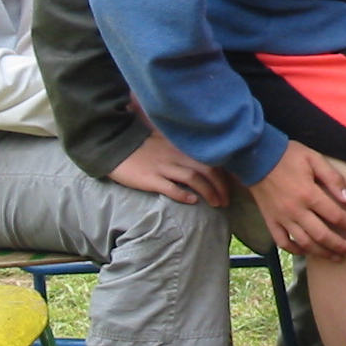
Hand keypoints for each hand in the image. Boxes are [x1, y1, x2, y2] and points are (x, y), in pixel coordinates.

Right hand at [109, 132, 230, 206]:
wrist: (115, 144)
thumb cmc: (143, 145)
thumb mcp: (167, 142)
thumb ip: (184, 150)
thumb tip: (203, 161)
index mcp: (182, 147)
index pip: (211, 158)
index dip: (224, 173)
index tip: (230, 186)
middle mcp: (177, 156)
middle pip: (208, 169)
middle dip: (221, 186)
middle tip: (226, 200)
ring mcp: (164, 167)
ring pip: (194, 179)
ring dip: (208, 192)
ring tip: (216, 203)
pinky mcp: (150, 178)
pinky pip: (170, 188)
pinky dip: (184, 195)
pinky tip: (192, 202)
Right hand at [247, 140, 345, 261]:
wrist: (257, 157)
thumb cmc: (288, 155)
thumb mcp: (314, 158)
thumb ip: (332, 178)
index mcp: (309, 194)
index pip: (336, 216)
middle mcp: (296, 210)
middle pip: (322, 235)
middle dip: (341, 246)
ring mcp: (282, 218)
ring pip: (305, 243)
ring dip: (323, 253)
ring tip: (337, 257)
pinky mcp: (270, 221)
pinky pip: (283, 242)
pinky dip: (296, 250)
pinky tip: (308, 252)